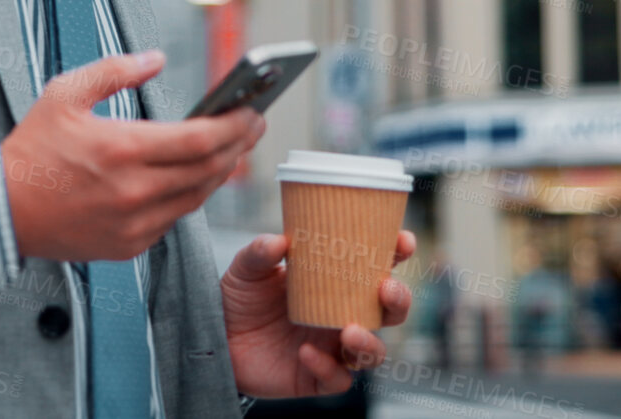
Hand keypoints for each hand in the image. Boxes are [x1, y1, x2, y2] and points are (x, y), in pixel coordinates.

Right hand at [1, 50, 264, 261]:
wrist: (1, 210)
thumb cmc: (31, 150)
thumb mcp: (65, 93)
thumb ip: (114, 71)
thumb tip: (155, 58)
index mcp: (122, 149)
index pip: (200, 139)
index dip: (234, 126)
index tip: (252, 111)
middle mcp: (134, 191)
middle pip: (209, 169)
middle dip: (239, 145)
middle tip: (253, 125)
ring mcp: (134, 223)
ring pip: (197, 197)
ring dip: (220, 172)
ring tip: (232, 148)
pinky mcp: (129, 245)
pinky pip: (174, 219)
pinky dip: (189, 196)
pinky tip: (193, 176)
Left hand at [220, 229, 417, 398]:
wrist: (218, 337)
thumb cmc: (241, 298)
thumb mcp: (247, 268)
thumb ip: (260, 252)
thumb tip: (280, 241)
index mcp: (336, 283)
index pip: (376, 267)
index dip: (397, 254)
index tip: (402, 241)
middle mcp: (342, 315)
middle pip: (389, 313)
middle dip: (399, 301)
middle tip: (385, 289)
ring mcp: (333, 347)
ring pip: (374, 353)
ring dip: (370, 343)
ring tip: (349, 330)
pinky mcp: (317, 376)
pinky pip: (337, 379)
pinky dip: (327, 367)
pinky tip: (305, 352)